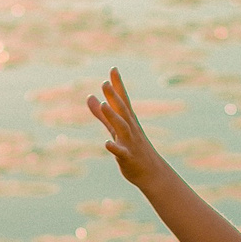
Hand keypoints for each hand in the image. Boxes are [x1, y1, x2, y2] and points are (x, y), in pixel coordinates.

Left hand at [85, 68, 172, 189]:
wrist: (152, 173)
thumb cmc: (133, 148)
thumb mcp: (115, 129)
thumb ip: (101, 114)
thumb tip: (89, 97)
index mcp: (128, 121)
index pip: (122, 100)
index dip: (118, 85)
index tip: (113, 69)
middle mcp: (130, 128)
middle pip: (122, 110)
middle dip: (114, 97)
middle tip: (105, 83)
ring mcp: (130, 143)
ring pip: (121, 128)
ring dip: (113, 117)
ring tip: (104, 105)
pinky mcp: (128, 158)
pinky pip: (121, 153)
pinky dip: (114, 148)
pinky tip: (107, 143)